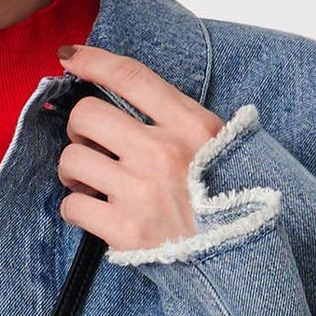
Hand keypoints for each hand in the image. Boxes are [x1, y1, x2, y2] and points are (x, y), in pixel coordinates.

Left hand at [51, 44, 226, 253]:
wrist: (244, 256)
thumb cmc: (235, 201)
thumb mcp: (225, 146)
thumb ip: (184, 122)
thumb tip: (134, 103)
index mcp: (192, 125)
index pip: (131, 76)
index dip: (93, 62)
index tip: (71, 59)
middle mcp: (163, 152)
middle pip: (87, 114)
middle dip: (79, 129)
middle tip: (91, 147)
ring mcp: (142, 191)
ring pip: (72, 159)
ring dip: (74, 171)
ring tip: (91, 184)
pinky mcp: (127, 230)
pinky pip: (72, 206)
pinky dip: (76, 209)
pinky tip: (94, 212)